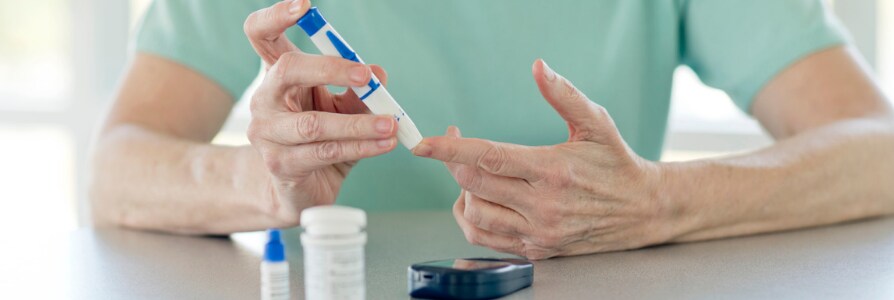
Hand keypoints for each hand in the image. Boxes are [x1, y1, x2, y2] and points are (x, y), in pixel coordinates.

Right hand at [244, 0, 396, 224]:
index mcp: (277, 76)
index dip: (276, 16)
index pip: (261, 35)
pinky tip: (385, 144)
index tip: (305, 5)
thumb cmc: (322, 141)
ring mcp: (268, 134)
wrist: (299, 190)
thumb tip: (379, 73)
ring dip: (358, 123)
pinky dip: (361, 147)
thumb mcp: (343, 109)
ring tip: (390, 123)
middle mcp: (265, 99)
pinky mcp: (282, 164)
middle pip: (288, 69)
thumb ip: (359, 90)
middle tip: (365, 75)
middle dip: (330, 68)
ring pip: (313, 123)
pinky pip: (325, 152)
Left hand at [413, 60, 672, 258]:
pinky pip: (485, 239)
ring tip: (470, 174)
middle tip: (455, 145)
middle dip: (454, 162)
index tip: (424, 143)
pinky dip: (472, 219)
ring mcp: (538, 232)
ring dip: (461, 192)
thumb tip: (538, 68)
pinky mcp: (536, 250)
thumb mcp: (596, 124)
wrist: (643, 210)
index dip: (450, 149)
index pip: (488, 158)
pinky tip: (478, 200)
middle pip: (473, 185)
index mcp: (552, 170)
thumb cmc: (617, 164)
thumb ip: (564, 95)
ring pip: (475, 215)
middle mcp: (542, 206)